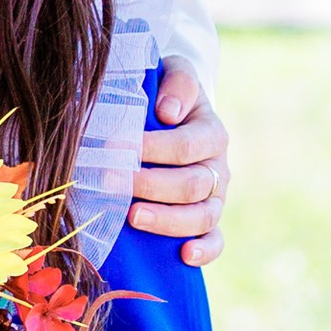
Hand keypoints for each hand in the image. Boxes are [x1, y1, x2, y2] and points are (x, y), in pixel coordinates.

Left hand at [130, 60, 228, 268]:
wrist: (174, 117)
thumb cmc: (166, 97)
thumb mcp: (174, 75)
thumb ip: (177, 83)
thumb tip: (167, 112)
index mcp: (211, 133)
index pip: (187, 145)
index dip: (153, 148)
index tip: (116, 148)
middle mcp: (218, 167)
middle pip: (193, 184)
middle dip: (151, 186)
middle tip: (112, 182)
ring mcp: (215, 197)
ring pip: (204, 216)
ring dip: (168, 220)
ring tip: (134, 218)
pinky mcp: (209, 221)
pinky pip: (216, 240)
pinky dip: (205, 250)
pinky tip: (184, 255)